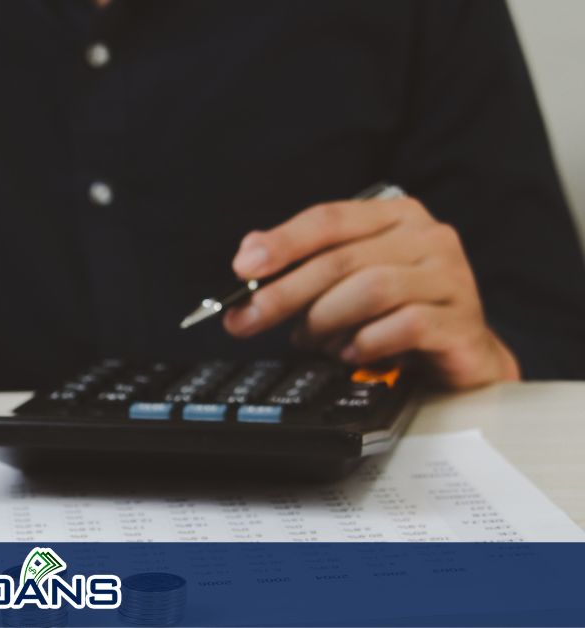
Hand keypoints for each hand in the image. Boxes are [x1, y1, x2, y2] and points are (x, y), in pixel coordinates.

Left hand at [223, 195, 519, 388]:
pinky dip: (366, 343)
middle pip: (341, 260)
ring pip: (370, 289)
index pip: (329, 219)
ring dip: (327, 320)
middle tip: (248, 319)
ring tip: (314, 341)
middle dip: (285, 293)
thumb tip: (249, 256)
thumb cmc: (397, 311)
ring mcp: (451, 277)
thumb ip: (304, 264)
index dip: (282, 242)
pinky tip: (352, 354)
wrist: (462, 353)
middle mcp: (428, 237)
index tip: (243, 268)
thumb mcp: (348, 281)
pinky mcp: (462, 321)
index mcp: (395, 216)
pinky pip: (405, 326)